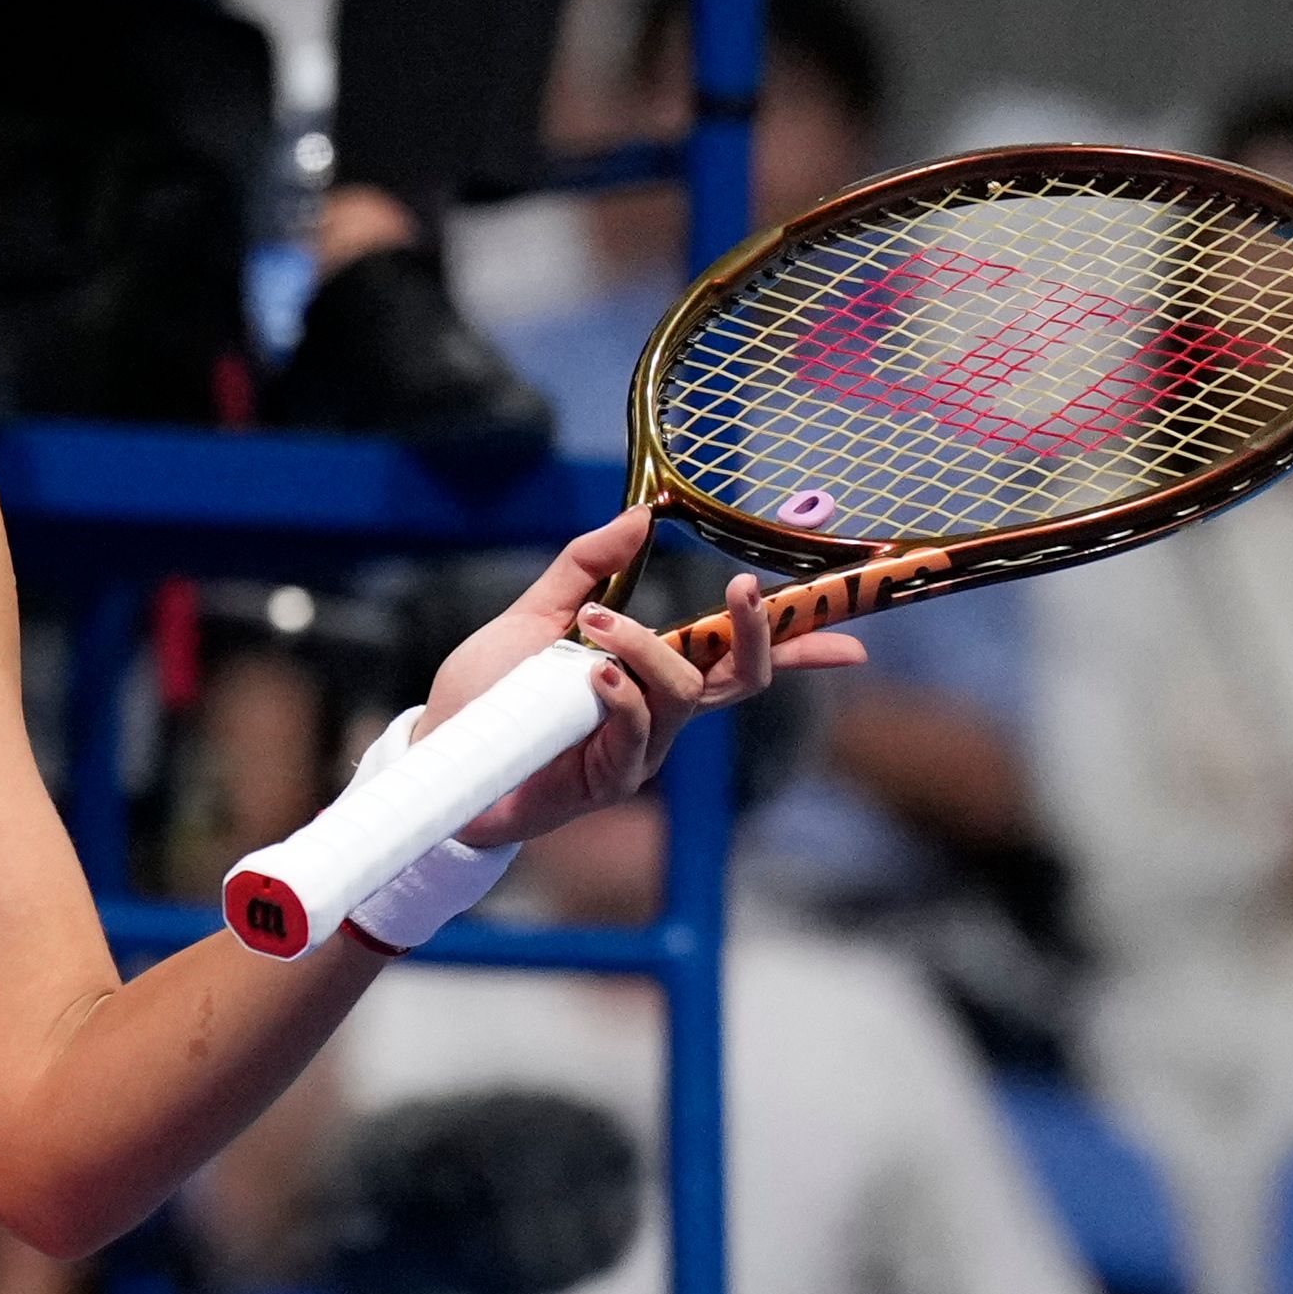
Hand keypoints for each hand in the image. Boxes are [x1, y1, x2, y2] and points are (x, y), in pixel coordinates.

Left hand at [424, 508, 867, 847]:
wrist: (439, 749)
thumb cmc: (491, 691)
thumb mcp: (537, 614)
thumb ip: (585, 566)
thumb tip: (640, 513)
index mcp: (654, 670)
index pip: (739, 657)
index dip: (800, 647)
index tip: (852, 636)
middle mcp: (661, 711)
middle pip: (741, 678)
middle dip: (755, 633)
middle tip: (741, 588)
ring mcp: (640, 749)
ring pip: (685, 695)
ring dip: (649, 649)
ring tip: (595, 625)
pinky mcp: (609, 779)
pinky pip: (638, 733)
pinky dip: (625, 695)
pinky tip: (596, 673)